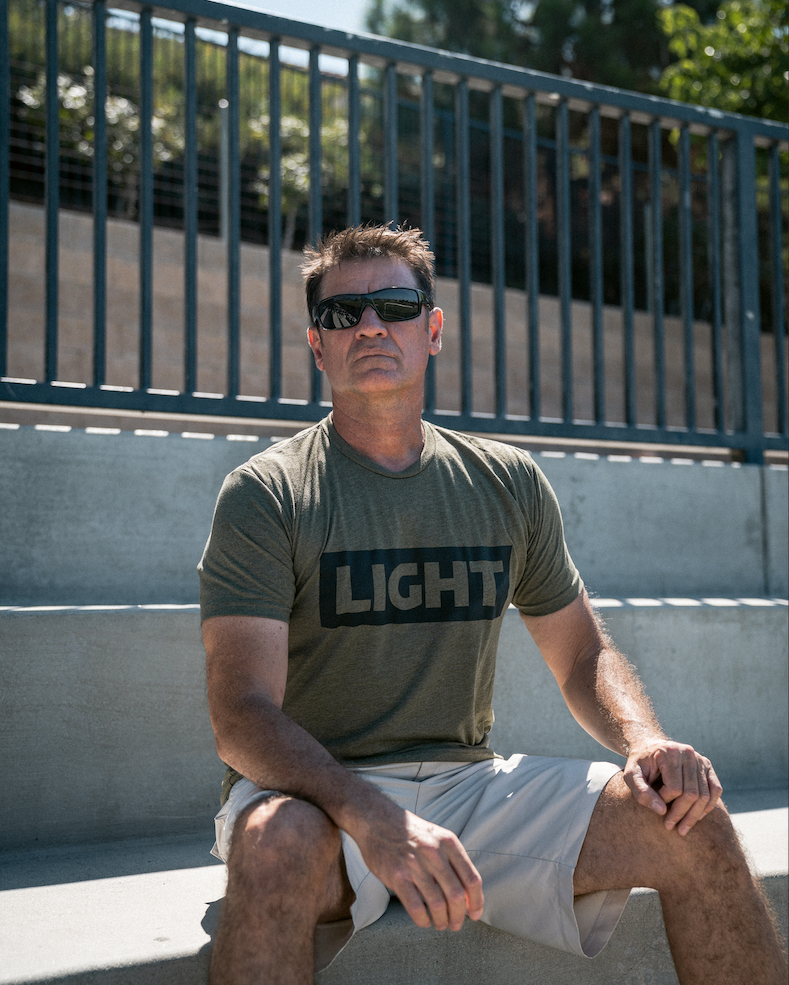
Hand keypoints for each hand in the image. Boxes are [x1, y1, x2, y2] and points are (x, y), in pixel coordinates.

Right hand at [353, 806, 483, 931]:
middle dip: (459, 916)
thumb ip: (452, 860)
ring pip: (438, 905)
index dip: (476, 902)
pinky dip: (423, 920)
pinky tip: (424, 920)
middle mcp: (434, 853)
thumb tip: (467, 893)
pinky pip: (416, 908)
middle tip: (456, 924)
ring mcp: (415, 864)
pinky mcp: (397, 876)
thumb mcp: (437, 837)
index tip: (474, 914)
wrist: (377, 820)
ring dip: (442, 921)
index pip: (471, 879)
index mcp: (448, 842)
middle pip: (457, 896)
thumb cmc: (410, 832)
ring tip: (440, 924)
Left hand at [624, 738, 722, 835]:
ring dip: (695, 816)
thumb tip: (661, 810)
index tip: (656, 805)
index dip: (665, 801)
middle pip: (692, 793)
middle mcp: (688, 753)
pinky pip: (715, 789)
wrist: (649, 746)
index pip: (674, 788)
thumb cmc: (639, 763)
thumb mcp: (631, 775)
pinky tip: (698, 816)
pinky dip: (709, 805)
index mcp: (669, 753)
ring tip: (683, 828)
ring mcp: (699, 759)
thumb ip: (641, 791)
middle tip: (670, 827)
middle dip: (681, 814)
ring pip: (705, 795)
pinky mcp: (707, 765)